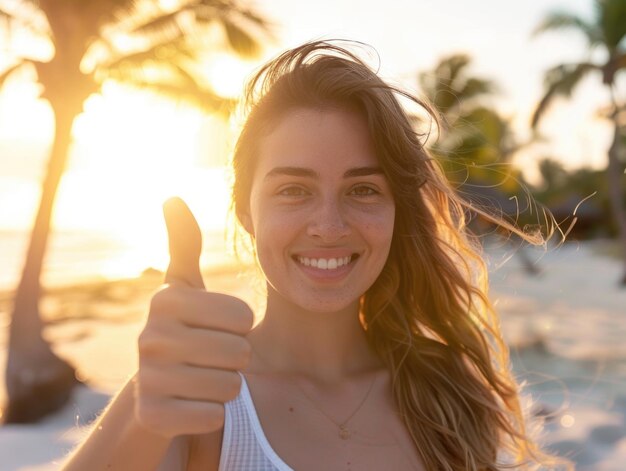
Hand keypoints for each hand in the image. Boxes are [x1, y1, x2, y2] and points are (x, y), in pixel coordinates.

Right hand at [134, 197, 253, 437]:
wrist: (156, 392)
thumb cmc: (183, 332)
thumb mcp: (183, 289)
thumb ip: (184, 244)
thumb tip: (172, 196)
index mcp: (166, 301)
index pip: (244, 317)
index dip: (240, 328)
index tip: (215, 329)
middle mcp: (150, 337)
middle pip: (240, 352)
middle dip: (235, 359)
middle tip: (210, 358)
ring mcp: (149, 379)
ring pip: (230, 386)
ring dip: (225, 386)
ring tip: (202, 379)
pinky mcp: (154, 416)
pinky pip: (214, 416)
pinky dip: (212, 414)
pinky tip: (192, 405)